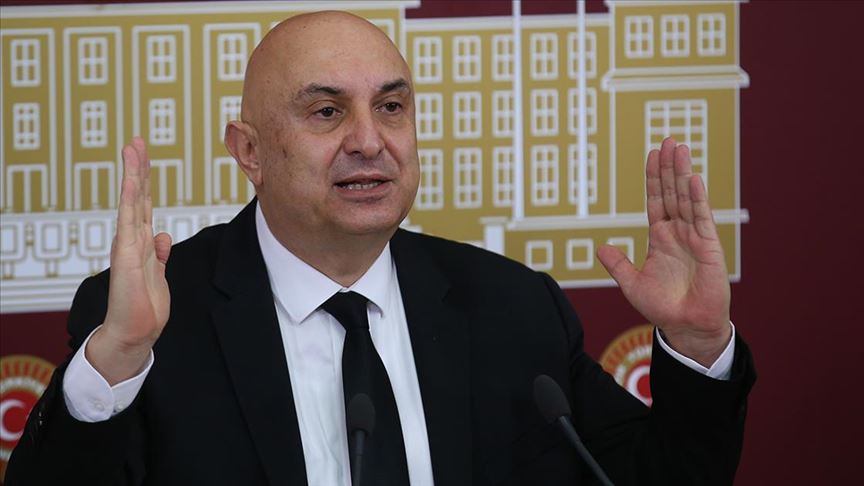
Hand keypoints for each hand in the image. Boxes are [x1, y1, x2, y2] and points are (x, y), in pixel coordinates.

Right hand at [86, 137, 172, 384]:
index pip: (145, 204)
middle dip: (138, 168)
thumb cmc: (144, 305)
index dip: (146, 180)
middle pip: (138, 196)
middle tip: (136, 140)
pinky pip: (129, 222)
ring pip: (132, 202)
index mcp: (142, 242)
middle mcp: (133, 239)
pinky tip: (132, 182)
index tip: (144, 155)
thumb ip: (159, 253)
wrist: (135, 331)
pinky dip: (131, 201)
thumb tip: (162, 235)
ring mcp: (129, 245)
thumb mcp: (160, 273)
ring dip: (133, 175)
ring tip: (131, 149)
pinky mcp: (128, 256)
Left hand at [597, 137, 730, 366]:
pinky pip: (702, 218)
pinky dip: (697, 198)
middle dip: (668, 167)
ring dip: (682, 173)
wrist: (685, 327)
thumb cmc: (662, 307)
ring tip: (680, 148)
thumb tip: (599, 248)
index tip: (651, 154)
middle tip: (668, 139)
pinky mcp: (709, 247)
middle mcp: (677, 233)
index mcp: (659, 237)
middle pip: (671, 192)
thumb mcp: (631, 284)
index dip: (653, 178)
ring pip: (687, 199)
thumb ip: (617, 265)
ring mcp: (694, 237)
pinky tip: (693, 179)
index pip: (655, 200)